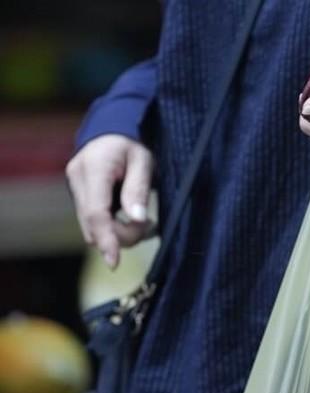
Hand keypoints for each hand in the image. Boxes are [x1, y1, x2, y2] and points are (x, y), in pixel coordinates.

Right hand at [65, 134, 155, 267]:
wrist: (111, 128)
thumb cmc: (131, 143)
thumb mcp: (143, 160)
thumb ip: (139, 189)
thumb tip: (138, 219)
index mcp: (93, 169)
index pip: (96, 213)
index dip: (106, 239)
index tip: (114, 262)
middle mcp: (77, 180)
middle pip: (93, 226)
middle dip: (121, 235)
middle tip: (149, 223)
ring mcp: (75, 188)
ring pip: (91, 228)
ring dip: (118, 233)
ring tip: (143, 220)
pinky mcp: (79, 195)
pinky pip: (93, 221)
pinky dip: (111, 226)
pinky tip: (130, 218)